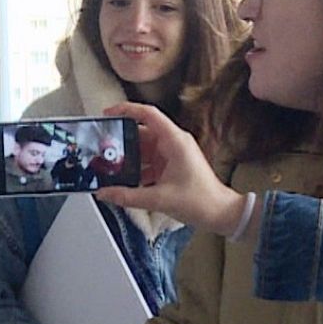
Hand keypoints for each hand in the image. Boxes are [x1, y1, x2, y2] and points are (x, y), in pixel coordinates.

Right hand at [95, 102, 247, 236]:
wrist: (219, 213)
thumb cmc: (200, 201)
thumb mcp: (158, 199)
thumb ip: (127, 196)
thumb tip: (104, 193)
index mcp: (175, 141)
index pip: (148, 115)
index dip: (126, 110)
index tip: (108, 114)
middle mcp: (174, 143)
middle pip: (142, 132)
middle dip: (122, 140)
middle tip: (103, 148)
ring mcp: (173, 153)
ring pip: (144, 148)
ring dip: (129, 156)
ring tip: (110, 166)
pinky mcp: (172, 165)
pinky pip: (149, 160)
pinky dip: (137, 167)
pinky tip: (125, 180)